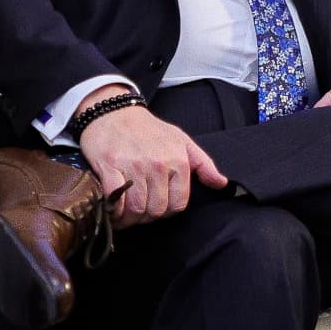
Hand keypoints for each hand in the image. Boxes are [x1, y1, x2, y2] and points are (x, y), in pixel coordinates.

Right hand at [80, 100, 227, 223]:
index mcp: (178, 160)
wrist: (113, 111)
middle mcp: (158, 163)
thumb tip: (221, 184)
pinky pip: (115, 200)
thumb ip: (203, 164)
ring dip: (130, 218)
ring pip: (137, 208)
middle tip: (139, 213)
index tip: (157, 208)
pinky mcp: (110, 166)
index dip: (167, 211)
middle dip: (148, 217)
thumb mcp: (182, 141)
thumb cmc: (148, 129)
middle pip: (157, 209)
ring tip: (126, 214)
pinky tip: (113, 209)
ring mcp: (133, 165)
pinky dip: (114, 211)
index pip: (178, 204)